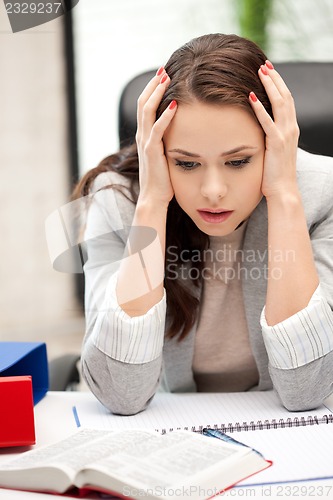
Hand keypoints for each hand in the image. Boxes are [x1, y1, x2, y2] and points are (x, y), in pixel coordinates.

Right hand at [136, 68, 177, 207]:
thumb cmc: (162, 179)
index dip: (152, 89)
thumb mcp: (164, 154)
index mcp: (144, 135)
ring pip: (147, 111)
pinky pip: (156, 129)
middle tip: (164, 69)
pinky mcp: (151, 151)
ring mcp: (145, 142)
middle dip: (153, 84)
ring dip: (157, 93)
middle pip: (143, 102)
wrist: (154, 197)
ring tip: (166, 78)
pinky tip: (174, 104)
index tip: (163, 75)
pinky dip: (165, 116)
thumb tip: (181, 130)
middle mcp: (141, 135)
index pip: (145, 106)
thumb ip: (168, 141)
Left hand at [249, 61, 299, 199]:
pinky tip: (250, 97)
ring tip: (260, 72)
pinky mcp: (276, 144)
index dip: (278, 84)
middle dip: (275, 79)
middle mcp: (291, 129)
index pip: (286, 101)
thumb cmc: (275, 174)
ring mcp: (285, 135)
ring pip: (279, 104)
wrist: (283, 190)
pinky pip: (267, 122)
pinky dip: (259, 109)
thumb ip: (270, 137)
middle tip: (265, 64)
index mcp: (290, 129)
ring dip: (270, 86)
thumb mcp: (274, 150)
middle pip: (285, 96)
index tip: (269, 71)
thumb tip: (260, 129)